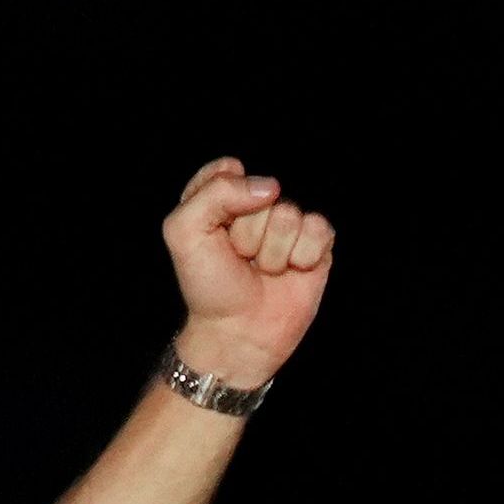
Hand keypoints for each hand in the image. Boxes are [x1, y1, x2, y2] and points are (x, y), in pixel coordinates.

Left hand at [161, 156, 336, 388]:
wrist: (239, 332)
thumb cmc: (208, 284)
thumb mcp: (184, 233)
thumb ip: (214, 194)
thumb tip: (270, 187)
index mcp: (218, 197)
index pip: (226, 171)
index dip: (219, 204)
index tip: (212, 233)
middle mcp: (255, 206)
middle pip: (260, 195)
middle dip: (245, 234)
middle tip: (239, 259)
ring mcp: (287, 223)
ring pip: (288, 214)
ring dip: (272, 251)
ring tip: (262, 269)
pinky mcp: (317, 243)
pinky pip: (318, 229)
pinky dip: (302, 256)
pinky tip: (291, 271)